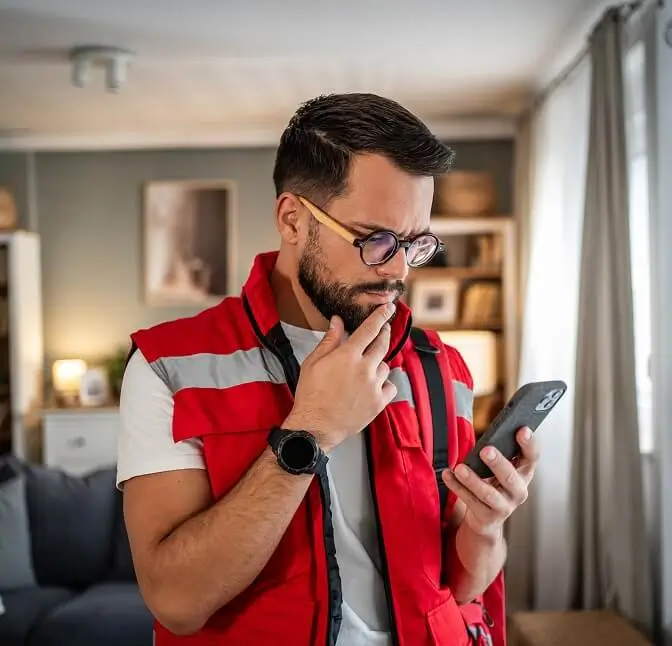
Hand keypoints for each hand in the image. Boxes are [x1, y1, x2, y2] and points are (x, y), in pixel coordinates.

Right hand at [283, 304, 396, 451]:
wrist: (316, 425)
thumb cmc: (311, 394)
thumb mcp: (313, 363)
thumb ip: (329, 340)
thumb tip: (337, 322)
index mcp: (348, 355)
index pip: (370, 329)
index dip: (381, 316)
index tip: (388, 308)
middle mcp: (365, 368)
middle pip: (383, 343)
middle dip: (384, 333)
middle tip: (383, 330)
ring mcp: (374, 386)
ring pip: (386, 366)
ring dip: (379, 363)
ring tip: (367, 368)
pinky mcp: (379, 402)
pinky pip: (390, 386)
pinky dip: (385, 384)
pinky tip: (374, 385)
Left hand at [442, 427, 538, 539]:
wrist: (487, 519)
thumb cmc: (494, 484)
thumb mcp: (501, 469)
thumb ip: (500, 454)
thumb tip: (490, 434)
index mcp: (523, 474)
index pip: (532, 458)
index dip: (529, 444)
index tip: (522, 429)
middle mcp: (518, 491)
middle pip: (510, 477)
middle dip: (498, 463)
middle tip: (486, 450)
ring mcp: (504, 506)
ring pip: (488, 494)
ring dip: (473, 480)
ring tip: (460, 468)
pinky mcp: (487, 516)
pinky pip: (470, 501)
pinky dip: (457, 487)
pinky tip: (448, 475)